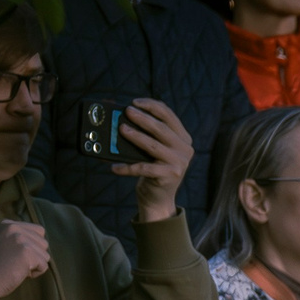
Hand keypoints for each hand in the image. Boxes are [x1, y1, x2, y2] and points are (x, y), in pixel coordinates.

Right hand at [0, 216, 50, 296]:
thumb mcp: (0, 243)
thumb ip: (16, 237)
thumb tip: (39, 239)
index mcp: (8, 224)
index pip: (39, 231)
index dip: (33, 247)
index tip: (16, 254)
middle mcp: (14, 228)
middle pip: (43, 243)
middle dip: (35, 256)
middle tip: (16, 263)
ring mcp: (20, 239)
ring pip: (45, 255)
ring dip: (35, 266)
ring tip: (16, 267)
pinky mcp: (26, 252)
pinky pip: (44, 266)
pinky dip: (35, 274)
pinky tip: (19, 273)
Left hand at [112, 97, 195, 222]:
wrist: (158, 197)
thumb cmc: (153, 168)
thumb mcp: (156, 148)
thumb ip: (150, 134)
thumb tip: (125, 117)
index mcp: (183, 139)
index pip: (169, 116)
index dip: (152, 106)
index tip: (134, 102)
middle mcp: (185, 150)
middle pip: (161, 129)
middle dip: (143, 118)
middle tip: (127, 111)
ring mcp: (179, 164)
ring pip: (153, 146)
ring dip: (136, 136)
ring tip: (121, 130)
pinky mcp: (169, 176)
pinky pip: (144, 168)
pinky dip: (127, 167)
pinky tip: (114, 167)